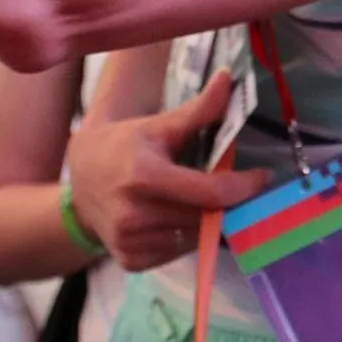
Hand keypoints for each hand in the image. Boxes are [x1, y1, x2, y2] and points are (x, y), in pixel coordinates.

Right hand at [65, 74, 270, 271]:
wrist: (80, 180)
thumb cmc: (122, 147)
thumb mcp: (157, 125)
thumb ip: (198, 110)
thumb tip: (228, 80)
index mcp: (143, 176)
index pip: (210, 192)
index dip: (243, 187)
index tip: (262, 177)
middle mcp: (134, 215)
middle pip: (205, 215)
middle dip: (226, 202)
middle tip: (234, 187)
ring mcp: (131, 242)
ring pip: (195, 237)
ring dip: (206, 220)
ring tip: (198, 200)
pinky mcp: (131, 262)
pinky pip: (177, 253)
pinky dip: (185, 236)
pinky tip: (175, 217)